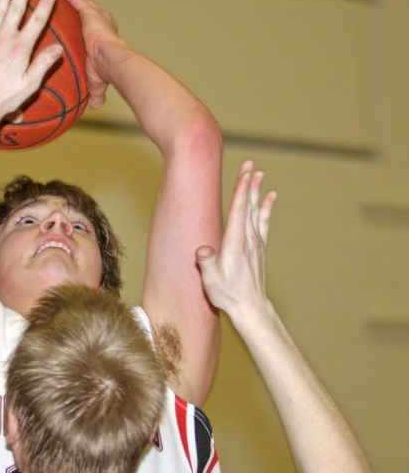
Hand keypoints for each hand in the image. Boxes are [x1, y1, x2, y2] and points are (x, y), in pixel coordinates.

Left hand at [55, 0, 119, 108]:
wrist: (114, 63)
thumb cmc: (105, 74)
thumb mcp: (97, 84)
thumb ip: (96, 93)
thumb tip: (96, 106)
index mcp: (100, 38)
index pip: (88, 28)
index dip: (82, 24)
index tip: (74, 20)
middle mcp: (99, 24)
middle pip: (82, 10)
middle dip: (73, 3)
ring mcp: (95, 16)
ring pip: (77, 2)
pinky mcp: (89, 13)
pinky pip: (75, 0)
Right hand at [195, 161, 276, 318]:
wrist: (250, 308)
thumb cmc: (227, 295)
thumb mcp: (212, 282)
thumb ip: (207, 264)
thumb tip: (202, 250)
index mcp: (235, 244)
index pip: (239, 211)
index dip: (242, 190)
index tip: (245, 172)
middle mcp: (248, 240)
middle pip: (249, 206)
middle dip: (249, 184)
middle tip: (251, 165)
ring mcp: (256, 243)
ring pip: (257, 211)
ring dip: (257, 191)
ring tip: (259, 174)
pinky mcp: (259, 248)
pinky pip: (264, 222)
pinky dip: (267, 207)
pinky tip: (270, 197)